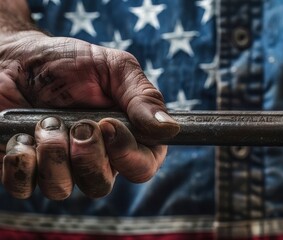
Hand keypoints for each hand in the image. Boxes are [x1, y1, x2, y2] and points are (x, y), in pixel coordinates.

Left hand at [0, 31, 178, 199]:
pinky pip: (23, 188)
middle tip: (76, 123)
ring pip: (62, 189)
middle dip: (86, 155)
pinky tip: (20, 136)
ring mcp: (60, 166)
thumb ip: (143, 97)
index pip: (143, 168)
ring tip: (44, 123)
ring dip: (51, 152)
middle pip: (101, 184)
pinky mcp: (25, 169)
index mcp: (127, 136)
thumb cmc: (68, 61)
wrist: (15, 58)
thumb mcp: (114, 67)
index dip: (128, 155)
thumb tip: (170, 129)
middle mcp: (97, 157)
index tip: (107, 125)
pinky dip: (20, 161)